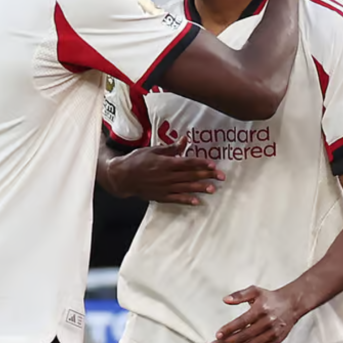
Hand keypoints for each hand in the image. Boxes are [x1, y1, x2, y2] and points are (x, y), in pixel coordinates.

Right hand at [106, 137, 223, 204]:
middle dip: (207, 175)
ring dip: (200, 188)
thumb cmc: (137, 160)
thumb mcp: (153, 150)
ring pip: (186, 187)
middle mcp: (166, 176)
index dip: (201, 163)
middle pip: (190, 175)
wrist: (122, 176)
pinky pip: (176, 198)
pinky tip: (197, 201)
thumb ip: (171, 148)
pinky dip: (186, 200)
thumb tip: (184, 140)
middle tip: (220, 176)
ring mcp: (164, 187)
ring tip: (213, 189)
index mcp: (165, 163)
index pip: (187, 162)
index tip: (212, 164)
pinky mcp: (160, 196)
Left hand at [210, 286, 300, 342]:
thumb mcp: (255, 291)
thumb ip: (239, 295)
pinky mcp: (275, 342)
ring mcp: (272, 334)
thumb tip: (225, 299)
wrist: (291, 304)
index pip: (242, 322)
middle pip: (244, 337)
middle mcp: (267, 323)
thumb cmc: (270, 298)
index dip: (229, 329)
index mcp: (261, 310)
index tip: (218, 334)